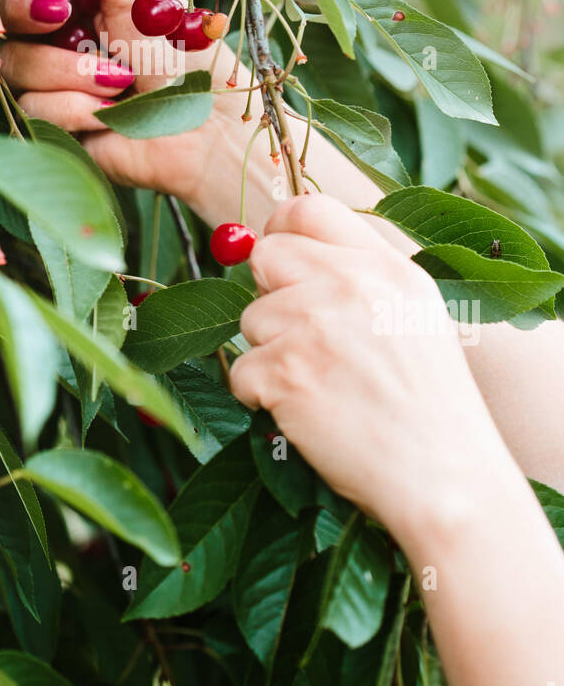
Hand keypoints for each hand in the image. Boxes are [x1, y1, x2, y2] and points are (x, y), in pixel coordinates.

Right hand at [0, 0, 248, 209]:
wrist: (205, 129)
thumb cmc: (185, 56)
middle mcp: (55, 32)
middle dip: (22, 5)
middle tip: (62, 13)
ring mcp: (49, 78)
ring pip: (12, 60)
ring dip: (67, 69)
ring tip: (119, 80)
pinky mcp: (50, 123)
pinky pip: (30, 106)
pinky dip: (74, 106)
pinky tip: (111, 114)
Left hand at [229, 194, 506, 533]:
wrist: (445, 477)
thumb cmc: (430, 404)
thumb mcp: (415, 314)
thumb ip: (361, 275)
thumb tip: (289, 250)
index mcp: (383, 265)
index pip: (307, 209)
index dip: (282, 230)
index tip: (282, 263)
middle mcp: (347, 284)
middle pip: (266, 255)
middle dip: (270, 292)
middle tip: (298, 335)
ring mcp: (312, 326)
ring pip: (250, 318)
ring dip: (270, 353)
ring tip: (319, 385)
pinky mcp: (284, 372)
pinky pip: (241, 371)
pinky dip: (262, 398)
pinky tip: (305, 414)